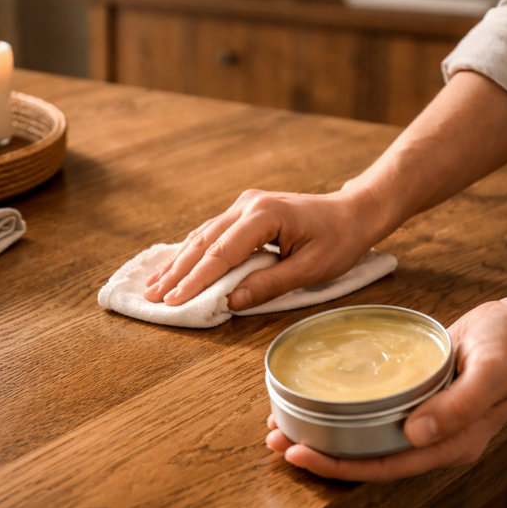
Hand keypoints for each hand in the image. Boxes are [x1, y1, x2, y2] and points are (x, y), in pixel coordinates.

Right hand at [142, 188, 377, 309]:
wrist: (353, 211)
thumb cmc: (339, 240)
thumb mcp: (311, 268)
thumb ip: (269, 284)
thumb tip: (231, 302)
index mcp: (264, 216)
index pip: (221, 253)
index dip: (196, 279)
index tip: (175, 300)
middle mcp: (247, 205)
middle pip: (203, 243)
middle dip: (176, 272)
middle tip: (153, 298)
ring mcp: (244, 205)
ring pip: (202, 236)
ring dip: (178, 262)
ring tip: (154, 285)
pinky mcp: (244, 211)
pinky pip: (211, 233)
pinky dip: (191, 252)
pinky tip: (174, 265)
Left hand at [265, 299, 506, 481]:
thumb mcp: (491, 369)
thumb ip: (460, 405)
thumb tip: (417, 436)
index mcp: (453, 445)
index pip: (386, 467)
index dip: (339, 467)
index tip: (299, 454)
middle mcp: (433, 441)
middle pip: (368, 461)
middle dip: (319, 455)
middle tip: (275, 441)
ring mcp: (423, 424)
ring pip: (365, 441)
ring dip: (322, 437)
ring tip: (280, 427)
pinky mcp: (413, 403)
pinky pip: (370, 418)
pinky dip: (338, 415)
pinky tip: (311, 403)